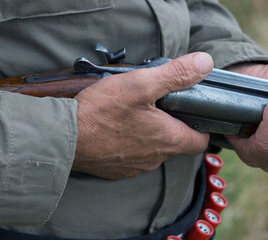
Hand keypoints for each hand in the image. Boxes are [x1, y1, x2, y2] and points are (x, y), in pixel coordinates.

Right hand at [72, 53, 212, 178]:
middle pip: (175, 143)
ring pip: (151, 149)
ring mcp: (134, 166)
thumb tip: (204, 64)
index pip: (200, 142)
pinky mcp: (114, 169)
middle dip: (171, 125)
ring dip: (147, 133)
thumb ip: (175, 74)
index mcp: (168, 140)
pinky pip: (129, 156)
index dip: (201, 127)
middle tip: (159, 103)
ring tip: (133, 111)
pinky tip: (114, 126)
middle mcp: (154, 159)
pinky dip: (127, 142)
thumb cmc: (101, 112)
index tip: (193, 111)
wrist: (63, 138)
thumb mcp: (141, 84)